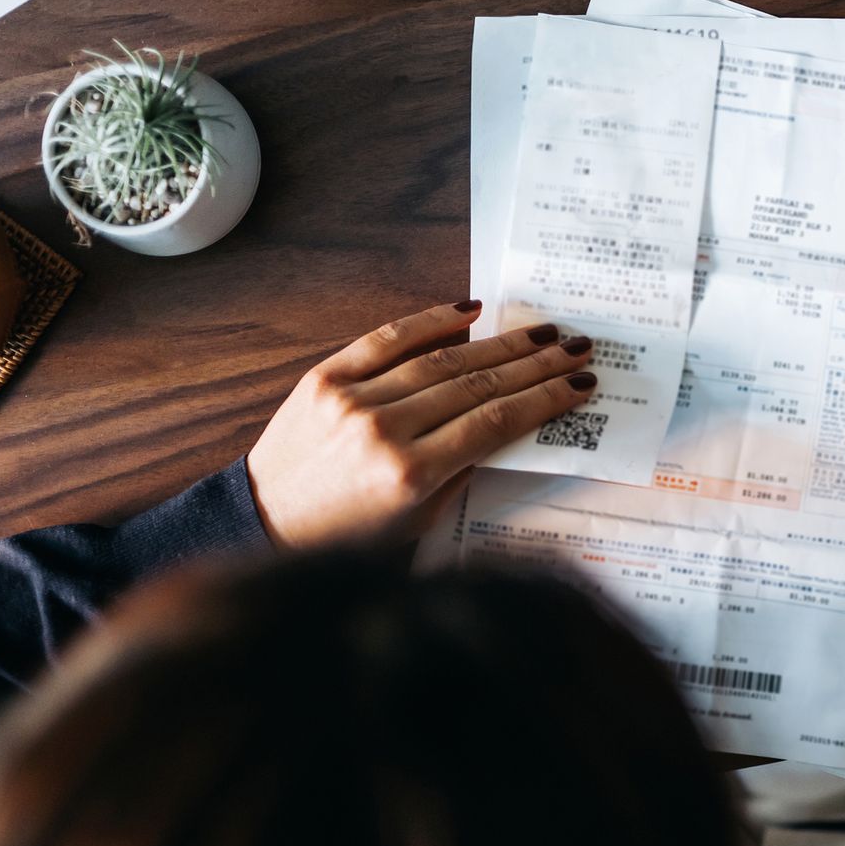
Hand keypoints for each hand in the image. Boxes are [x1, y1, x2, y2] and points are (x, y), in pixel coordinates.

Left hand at [246, 300, 595, 547]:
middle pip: (478, 385)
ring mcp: (352, 400)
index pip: (495, 422)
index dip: (545, 400)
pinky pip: (386, 339)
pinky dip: (431, 321)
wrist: (264, 522)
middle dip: (536, 365)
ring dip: (500, 344)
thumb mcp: (418, 519)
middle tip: (576, 347)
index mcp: (410, 475)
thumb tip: (509, 422)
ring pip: (442, 360)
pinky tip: (471, 311)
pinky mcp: (324, 378)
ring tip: (542, 331)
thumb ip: (462, 470)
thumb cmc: (347, 535)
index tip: (580, 386)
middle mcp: (383, 431)